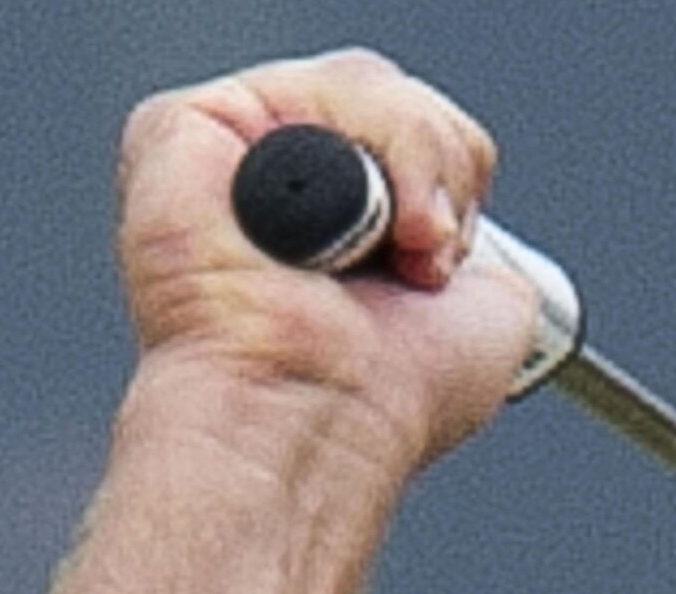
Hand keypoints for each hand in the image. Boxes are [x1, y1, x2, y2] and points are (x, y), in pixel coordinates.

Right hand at [109, 51, 541, 483]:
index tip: (443, 263)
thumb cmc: (380, 397)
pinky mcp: (183, 132)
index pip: (426, 129)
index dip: (457, 182)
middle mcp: (284, 176)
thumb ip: (475, 222)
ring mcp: (233, 149)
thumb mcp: (491, 301)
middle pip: (396, 96)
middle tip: (419, 257)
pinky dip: (350, 155)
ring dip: (410, 167)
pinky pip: (301, 92)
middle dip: (441, 169)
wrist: (317, 425)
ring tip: (381, 251)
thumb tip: (450, 193)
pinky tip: (325, 228)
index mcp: (341, 212)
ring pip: (363, 87)